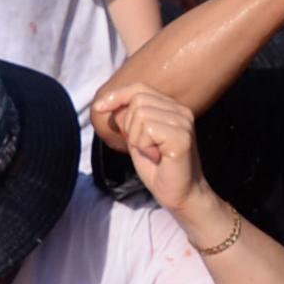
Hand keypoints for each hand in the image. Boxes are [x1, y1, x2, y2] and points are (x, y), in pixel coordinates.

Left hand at [99, 84, 218, 232]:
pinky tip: (157, 157)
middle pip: (138, 100)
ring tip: (152, 153)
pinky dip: (144, 147)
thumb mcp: (136, 139)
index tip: (99, 107)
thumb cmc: (158, 169)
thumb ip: (127, 120)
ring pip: (141, 114)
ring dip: (137, 139)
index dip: (117, 95)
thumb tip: (111, 104)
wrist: (179, 195)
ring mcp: (184, 123)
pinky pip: (148, 130)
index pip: (140, 88)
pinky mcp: (182, 137)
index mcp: (172, 108)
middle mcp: (181, 111)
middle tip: (143, 146)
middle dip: (129, 125)